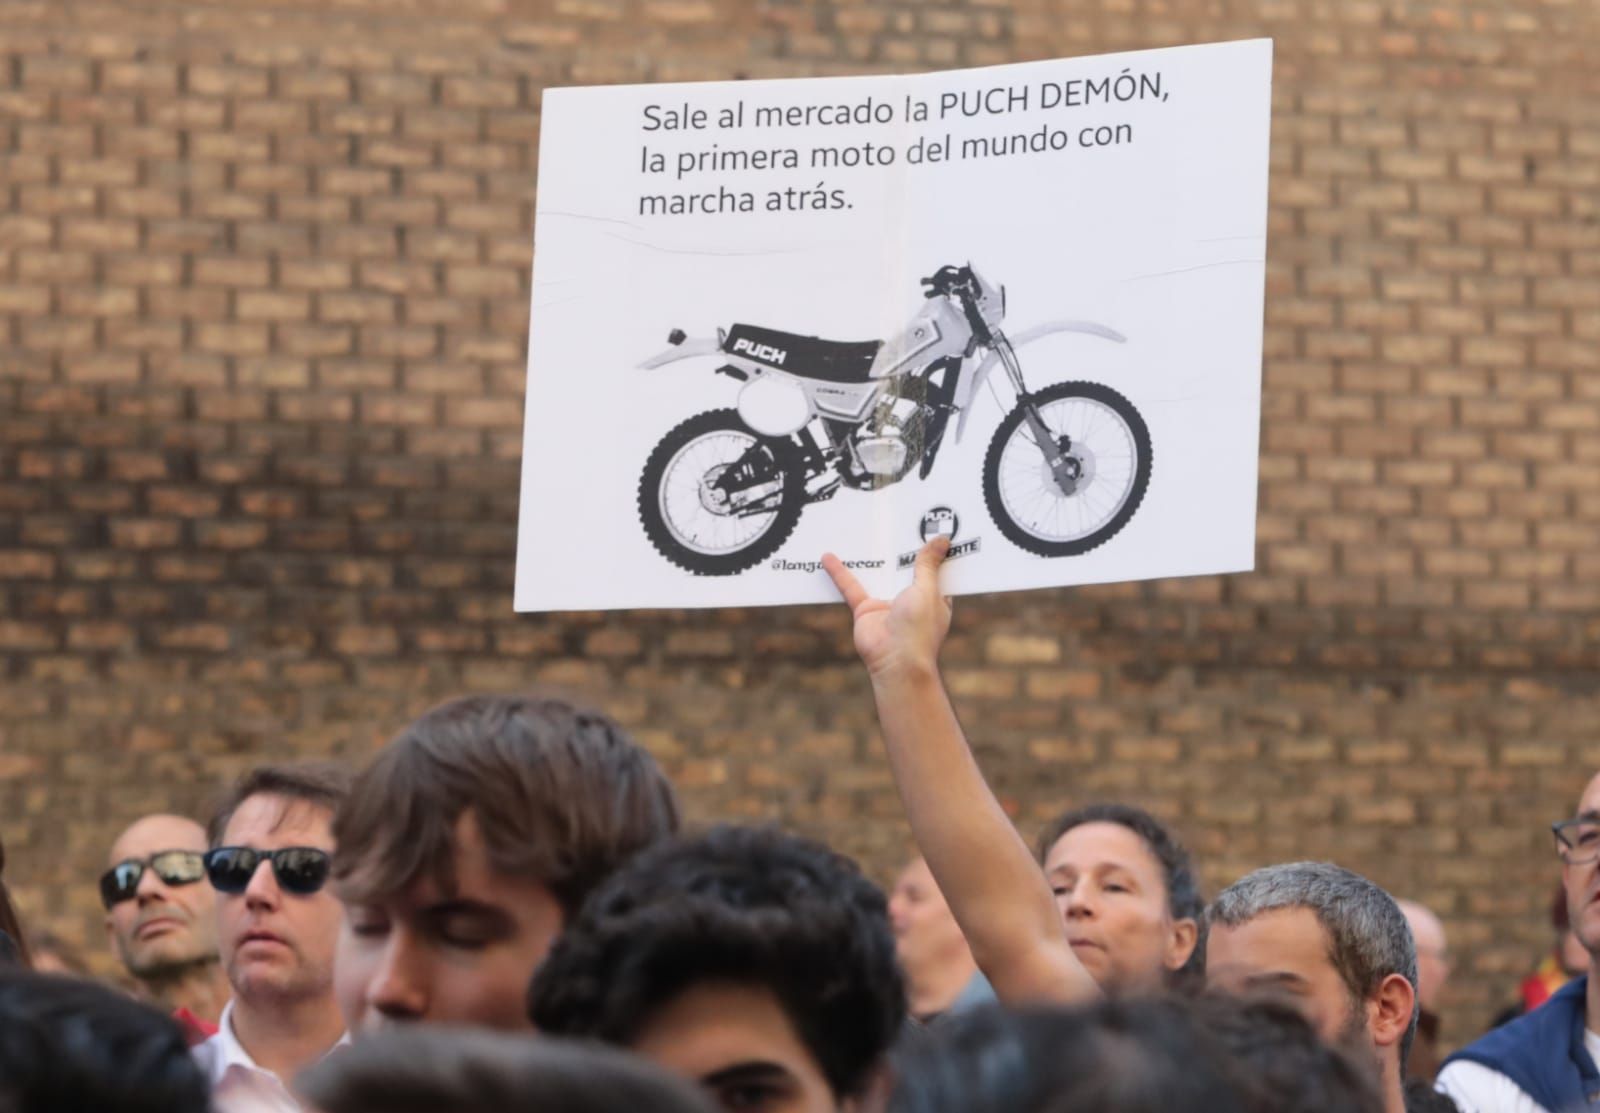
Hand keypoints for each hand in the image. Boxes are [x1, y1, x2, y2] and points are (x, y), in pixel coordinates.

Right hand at [822, 537, 952, 681]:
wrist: (895, 663)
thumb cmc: (919, 630)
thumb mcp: (928, 590)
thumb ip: (928, 564)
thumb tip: (942, 540)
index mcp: (934, 597)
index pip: (936, 568)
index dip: (934, 549)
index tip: (933, 524)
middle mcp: (911, 599)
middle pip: (904, 567)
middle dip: (901, 545)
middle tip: (898, 515)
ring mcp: (887, 604)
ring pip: (878, 573)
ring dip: (871, 556)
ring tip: (865, 526)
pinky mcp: (865, 609)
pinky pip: (851, 587)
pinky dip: (839, 573)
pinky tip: (828, 556)